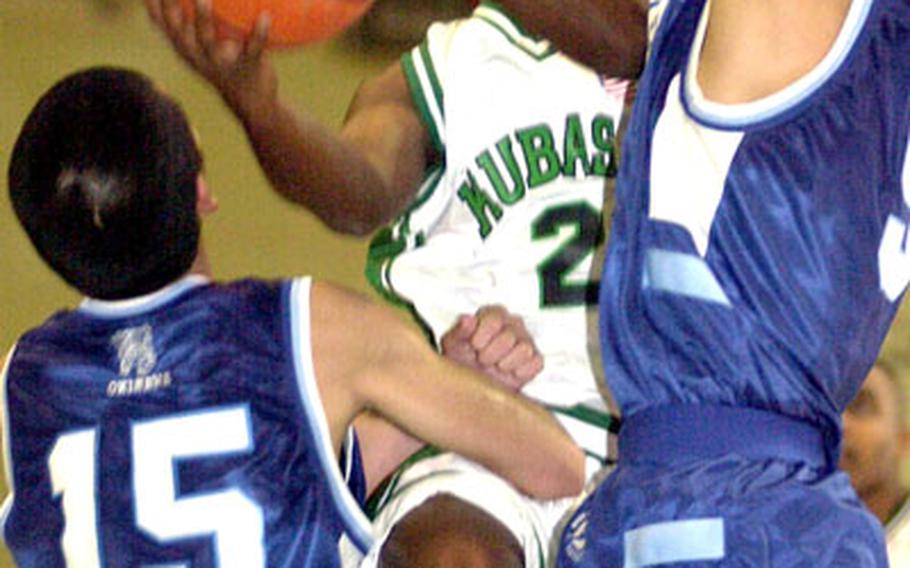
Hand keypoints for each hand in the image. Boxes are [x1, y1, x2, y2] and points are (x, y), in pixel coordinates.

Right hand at [145, 0, 278, 119]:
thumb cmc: (227, 65)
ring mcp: (221, 64)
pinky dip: (259, 34)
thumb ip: (192, 24)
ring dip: (203, 20)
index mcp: (187, 49)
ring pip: (208, 42)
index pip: (163, 25)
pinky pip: (253, 49)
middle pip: (178, 32)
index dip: (153, 6)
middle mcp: (199, 57)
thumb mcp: (205, 47)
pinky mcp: (247, 68)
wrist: (252, 103)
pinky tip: (265, 16)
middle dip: (170, 9)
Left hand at [440, 306, 543, 391]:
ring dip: (505, 363)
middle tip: (483, 359)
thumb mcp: (453, 345)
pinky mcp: (535, 359)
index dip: (482, 336)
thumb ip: (459, 331)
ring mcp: (526, 340)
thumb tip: (468, 319)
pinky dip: (520, 372)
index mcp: (493, 314)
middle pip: (509, 337)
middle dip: (491, 354)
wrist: (472, 384)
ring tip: (495, 366)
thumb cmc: (462, 359)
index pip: (494, 319)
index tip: (474, 346)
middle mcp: (513, 323)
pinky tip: (508, 373)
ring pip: (524, 349)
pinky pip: (535, 363)